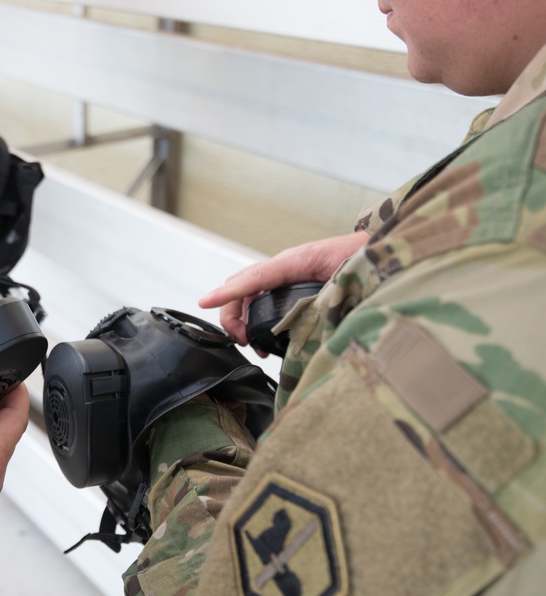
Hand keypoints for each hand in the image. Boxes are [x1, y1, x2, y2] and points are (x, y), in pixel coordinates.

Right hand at [199, 231, 367, 346]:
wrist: (389, 251)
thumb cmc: (369, 261)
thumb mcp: (346, 281)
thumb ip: (322, 302)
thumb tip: (297, 327)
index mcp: (298, 261)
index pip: (254, 277)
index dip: (228, 292)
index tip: (205, 302)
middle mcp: (290, 265)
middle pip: (245, 285)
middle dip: (233, 313)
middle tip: (242, 341)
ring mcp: (292, 273)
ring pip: (253, 292)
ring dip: (244, 317)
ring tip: (254, 344)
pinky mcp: (298, 283)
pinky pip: (267, 296)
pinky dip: (257, 315)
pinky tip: (266, 336)